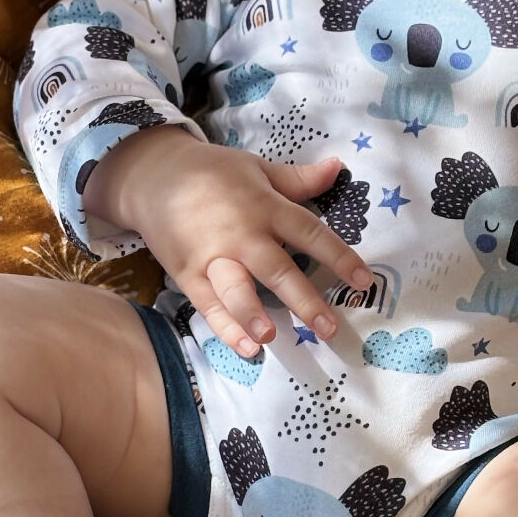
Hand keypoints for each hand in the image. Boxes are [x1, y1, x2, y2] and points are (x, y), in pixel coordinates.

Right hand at [83, 126, 373, 356]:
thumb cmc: (212, 172)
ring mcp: (212, 257)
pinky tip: (245, 349)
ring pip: (236, 289)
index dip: (339, 257)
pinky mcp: (188, 274)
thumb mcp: (256, 168)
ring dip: (252, 315)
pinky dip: (224, 327)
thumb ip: (297, 179)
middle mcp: (242, 235)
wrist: (154, 176)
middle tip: (329, 329)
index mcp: (265, 206)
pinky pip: (208, 304)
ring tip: (270, 338)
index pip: (310, 233)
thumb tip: (338, 167)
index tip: (364, 282)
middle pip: (277, 270)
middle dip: (304, 301)